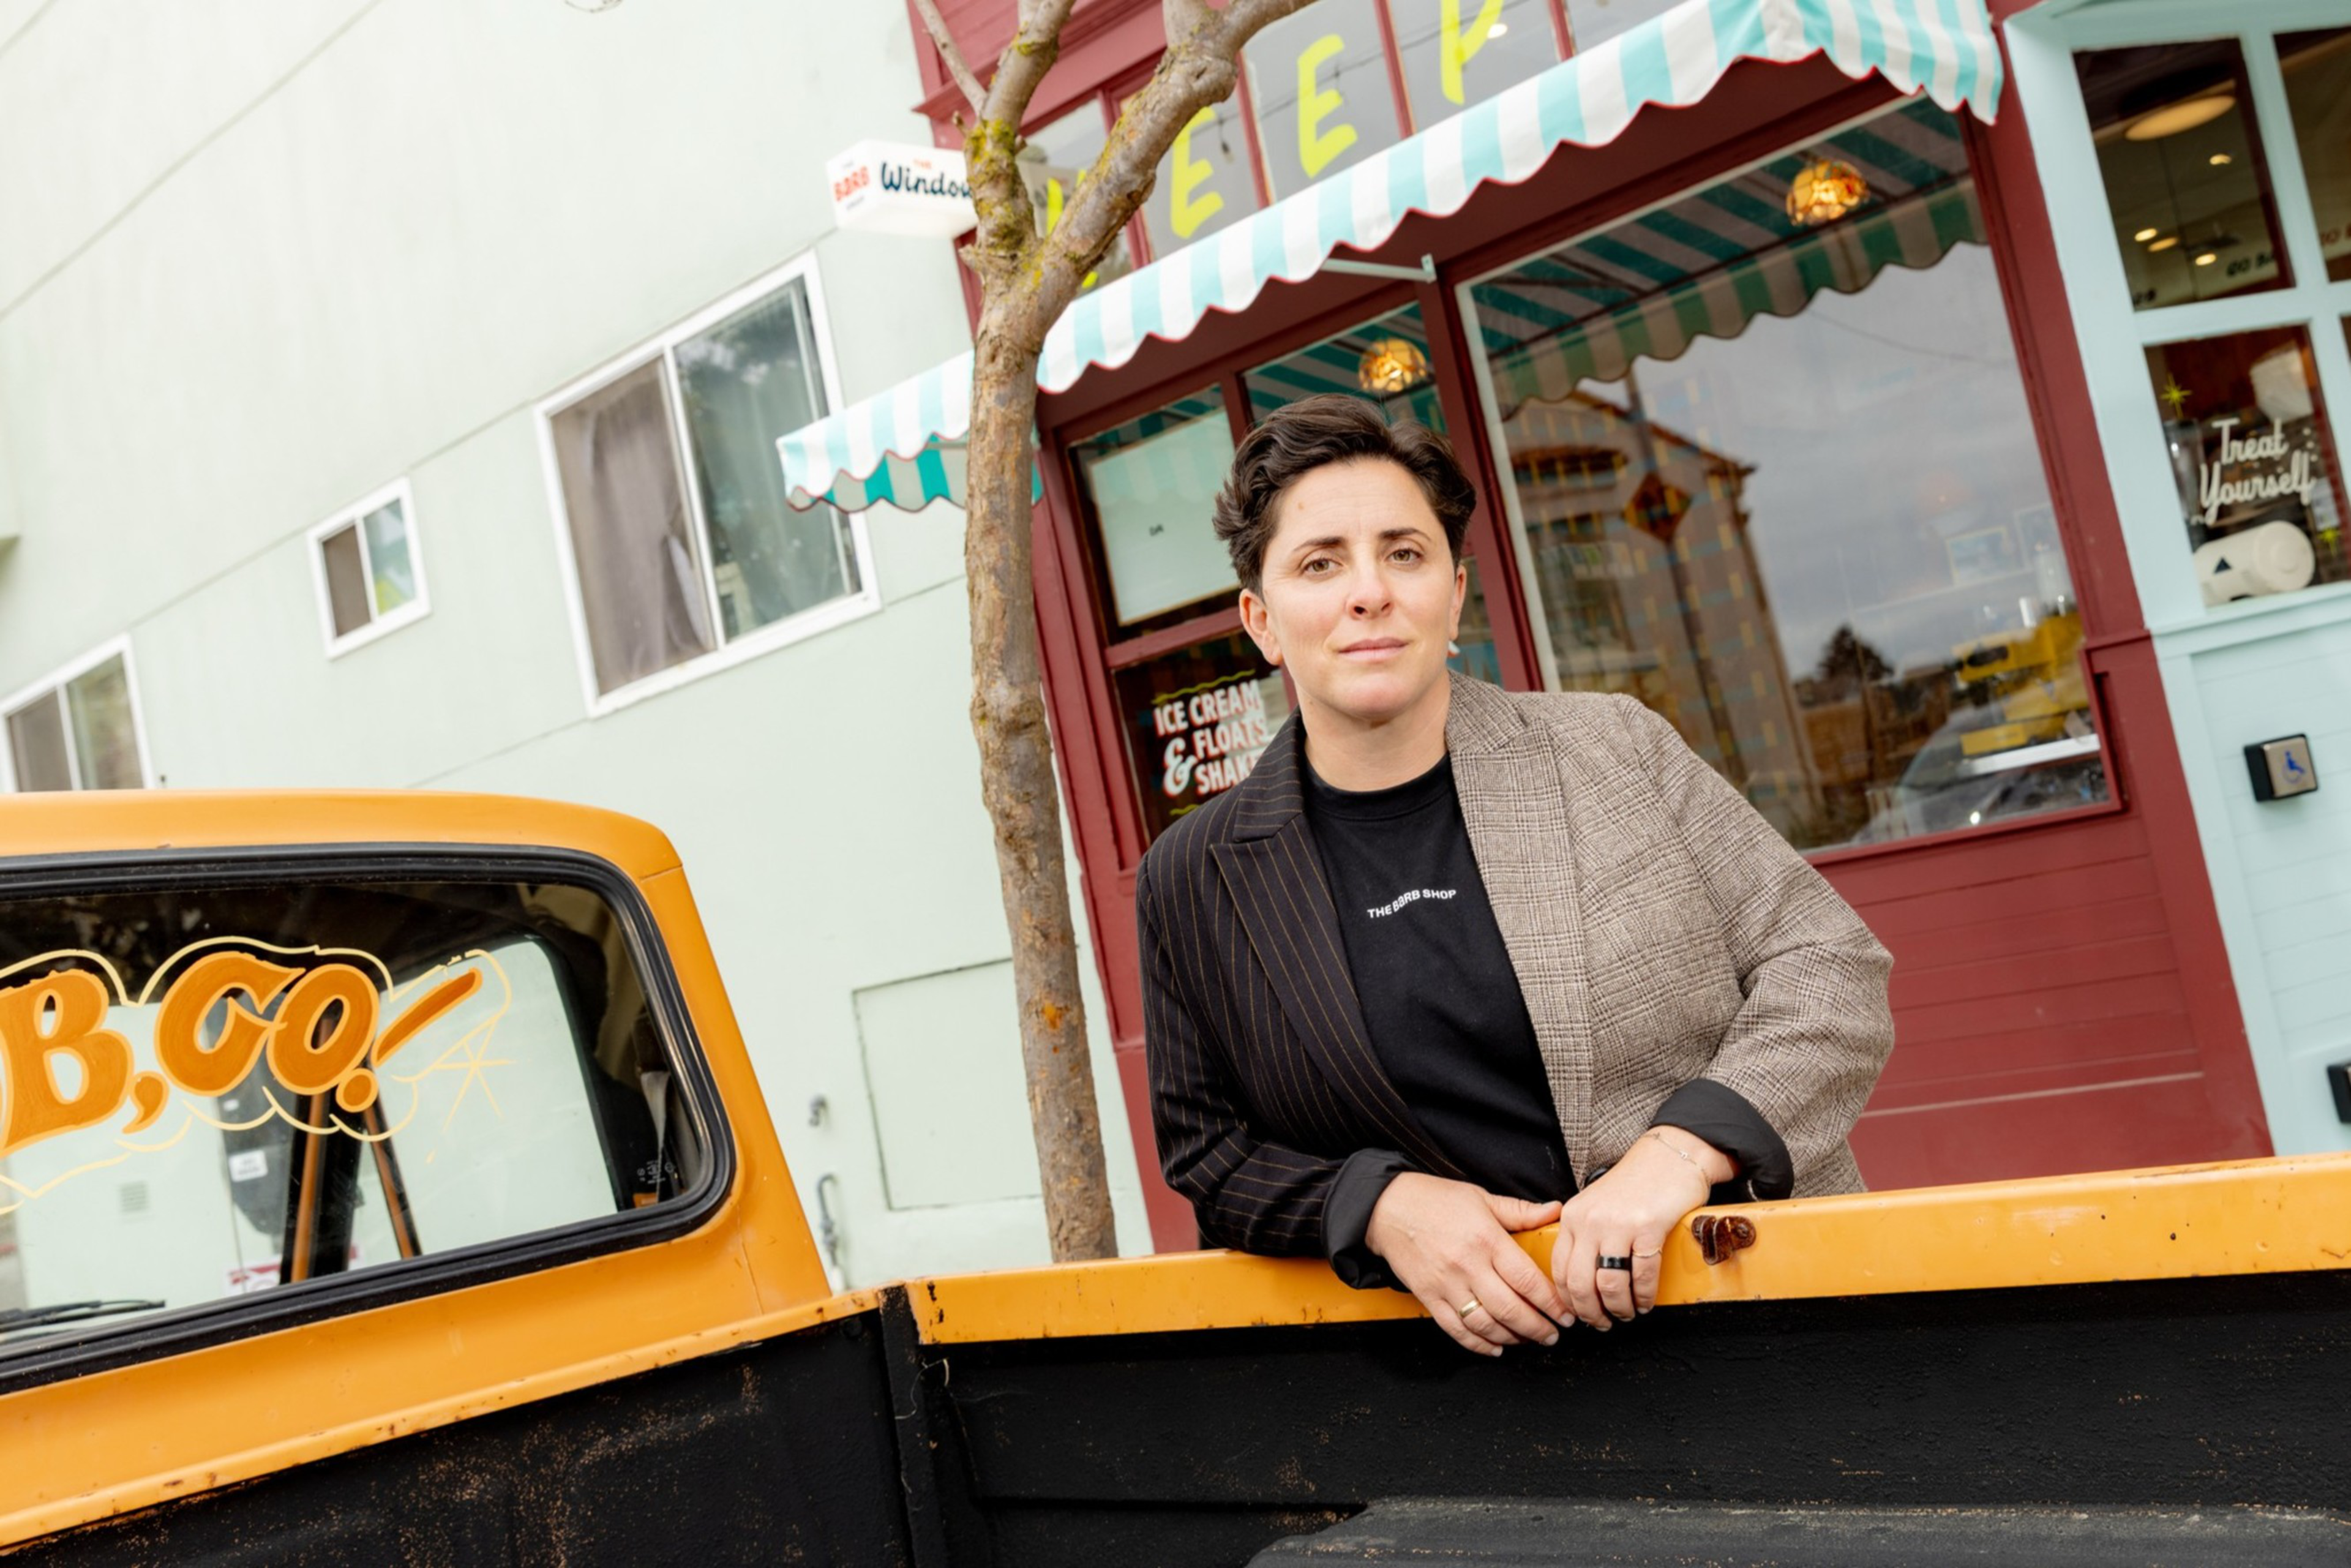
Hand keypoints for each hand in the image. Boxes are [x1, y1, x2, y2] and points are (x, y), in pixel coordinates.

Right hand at [1366, 1173, 1565, 1356]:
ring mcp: (1446, 1284)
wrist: (1386, 1207)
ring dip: (1512, 1339)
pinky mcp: (1429, 1297)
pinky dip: (1478, 1345)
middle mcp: (1468, 1265)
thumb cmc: (1433, 1199)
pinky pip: (1456, 1329)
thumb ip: (1519, 1211)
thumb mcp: (1481, 1197)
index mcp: (1487, 1239)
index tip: (1564, 1313)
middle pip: (1511, 1309)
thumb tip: (1554, 1211)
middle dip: (1538, 1328)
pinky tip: (1495, 1347)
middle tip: (1552, 1334)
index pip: (1528, 1280)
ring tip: (1528, 1340)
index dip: (1551, 1303)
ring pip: (1486, 1325)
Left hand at [1552, 1127, 1730, 1330]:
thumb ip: (1585, 1235)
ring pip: (1608, 1284)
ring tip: (1626, 1313)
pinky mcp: (1648, 1227)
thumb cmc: (1636, 1183)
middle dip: (1590, 1313)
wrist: (1670, 1156)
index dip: (1568, 1301)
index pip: (1559, 1270)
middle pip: (1579, 1283)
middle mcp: (1589, 1220)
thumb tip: (1581, 1281)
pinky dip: (1643, 1296)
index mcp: (1572, 1216)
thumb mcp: (1596, 1205)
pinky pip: (1641, 1275)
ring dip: (1618, 1308)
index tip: (1578, 1315)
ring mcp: (1618, 1224)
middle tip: (1602, 1324)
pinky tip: (1645, 1302)